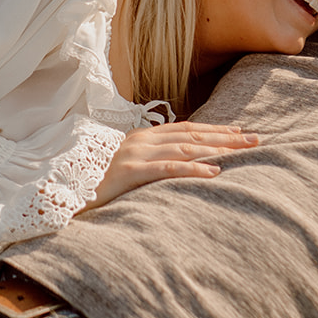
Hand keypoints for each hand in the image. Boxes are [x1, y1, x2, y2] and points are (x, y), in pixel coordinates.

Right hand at [89, 123, 258, 208]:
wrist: (63, 188)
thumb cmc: (95, 182)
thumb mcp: (125, 166)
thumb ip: (148, 161)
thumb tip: (174, 165)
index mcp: (142, 137)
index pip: (186, 129)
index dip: (215, 129)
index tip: (239, 133)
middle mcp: (142, 140)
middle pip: (192, 135)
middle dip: (226, 137)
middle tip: (255, 140)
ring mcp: (136, 154)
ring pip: (185, 148)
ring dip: (217, 149)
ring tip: (243, 153)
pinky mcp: (131, 172)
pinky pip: (168, 168)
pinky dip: (193, 168)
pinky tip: (214, 172)